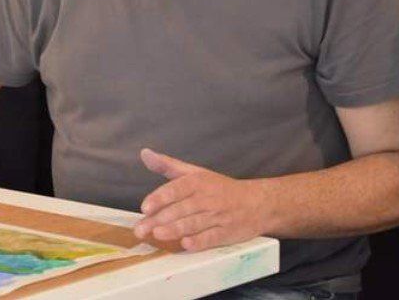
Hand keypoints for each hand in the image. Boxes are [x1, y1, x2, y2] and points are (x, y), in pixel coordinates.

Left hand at [134, 148, 272, 251]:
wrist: (258, 202)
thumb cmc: (220, 188)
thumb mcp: (195, 172)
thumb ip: (168, 165)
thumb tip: (145, 154)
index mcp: (197, 182)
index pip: (176, 189)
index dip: (160, 198)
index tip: (145, 207)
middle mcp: (207, 198)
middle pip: (181, 209)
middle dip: (159, 219)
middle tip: (141, 230)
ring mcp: (218, 216)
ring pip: (193, 223)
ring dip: (175, 229)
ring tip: (158, 235)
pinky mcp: (227, 233)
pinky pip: (212, 237)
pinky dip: (199, 241)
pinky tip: (186, 244)